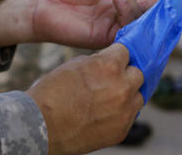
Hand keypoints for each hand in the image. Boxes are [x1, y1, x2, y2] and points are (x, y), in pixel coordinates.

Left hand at [0, 0, 168, 47]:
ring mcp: (108, 29)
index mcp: (109, 4)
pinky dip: (125, 10)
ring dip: (132, 1)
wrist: (40, 7)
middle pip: (142, 12)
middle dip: (156, 2)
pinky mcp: (103, 37)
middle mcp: (112, 18)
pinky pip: (124, 27)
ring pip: (135, 19)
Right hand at [27, 43, 143, 154]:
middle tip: (112, 78)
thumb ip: (96, 62)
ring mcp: (124, 111)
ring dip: (128, 93)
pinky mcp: (122, 130)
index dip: (117, 55)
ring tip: (109, 97)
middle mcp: (122, 87)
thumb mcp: (73, 65)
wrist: (42, 125)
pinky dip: (122, 111)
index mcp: (109, 66)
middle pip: (138, 73)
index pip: (126, 51)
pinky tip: (105, 112)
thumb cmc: (51, 93)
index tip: (114, 58)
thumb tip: (106, 63)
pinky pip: (131, 115)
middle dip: (126, 73)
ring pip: (139, 96)